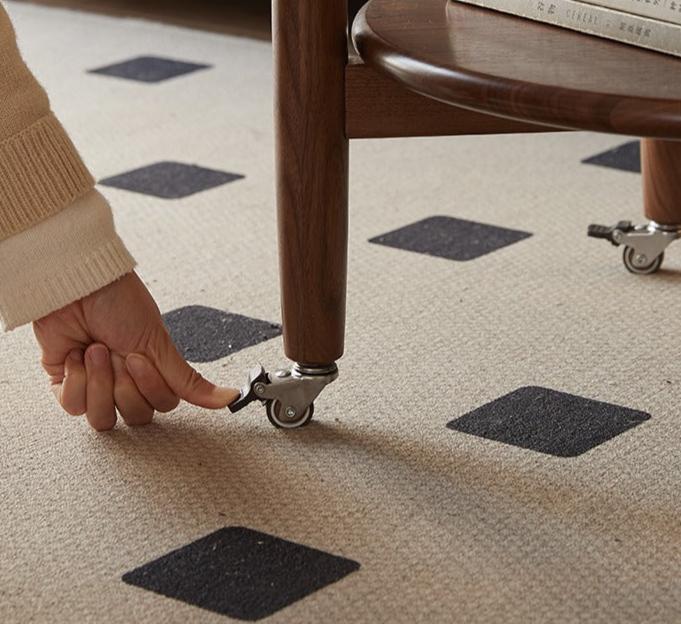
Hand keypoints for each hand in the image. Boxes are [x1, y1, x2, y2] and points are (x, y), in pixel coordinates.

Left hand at [33, 271, 239, 429]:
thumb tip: (230, 397)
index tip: (139, 357)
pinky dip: (76, 379)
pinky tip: (77, 356)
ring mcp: (96, 385)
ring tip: (96, 351)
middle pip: (134, 417)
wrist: (77, 286)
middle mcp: (126, 382)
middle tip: (119, 355)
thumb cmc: (119, 303)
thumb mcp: (161, 345)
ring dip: (100, 382)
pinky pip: (73, 406)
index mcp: (152, 373)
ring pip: (103, 418)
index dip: (149, 387)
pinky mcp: (66, 383)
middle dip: (125, 385)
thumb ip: (190, 381)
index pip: (160, 406)